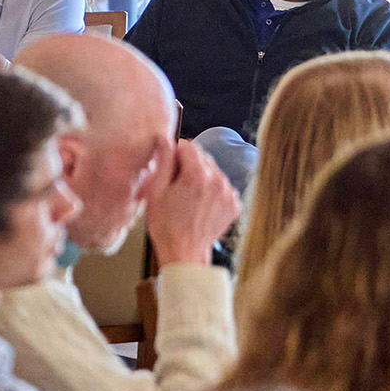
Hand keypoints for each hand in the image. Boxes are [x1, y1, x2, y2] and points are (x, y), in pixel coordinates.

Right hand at [149, 138, 241, 265]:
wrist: (184, 252)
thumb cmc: (165, 225)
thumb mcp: (155, 191)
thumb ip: (163, 161)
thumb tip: (164, 139)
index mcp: (197, 174)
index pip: (188, 146)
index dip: (174, 153)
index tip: (167, 167)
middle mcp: (218, 180)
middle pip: (202, 158)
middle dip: (188, 166)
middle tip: (175, 186)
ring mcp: (228, 193)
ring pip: (213, 172)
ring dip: (200, 178)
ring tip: (187, 198)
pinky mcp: (234, 204)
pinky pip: (221, 187)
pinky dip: (211, 191)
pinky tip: (199, 205)